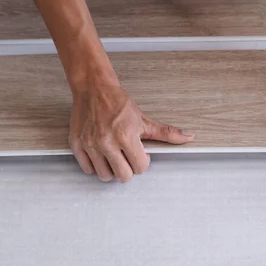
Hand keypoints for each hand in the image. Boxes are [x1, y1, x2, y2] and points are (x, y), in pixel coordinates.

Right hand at [69, 83, 193, 181]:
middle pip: (123, 176)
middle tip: (128, 156)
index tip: (140, 154)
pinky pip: (88, 169)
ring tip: (115, 156)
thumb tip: (188, 137)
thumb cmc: (118, 103)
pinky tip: (101, 155)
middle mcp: (106, 142)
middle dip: (129, 169)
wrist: (94, 89)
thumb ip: (166, 133)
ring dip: (112, 169)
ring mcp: (90, 145)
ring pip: (105, 176)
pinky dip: (95, 165)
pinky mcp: (77, 145)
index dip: (143, 162)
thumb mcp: (144, 119)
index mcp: (125, 136)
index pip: (140, 168)